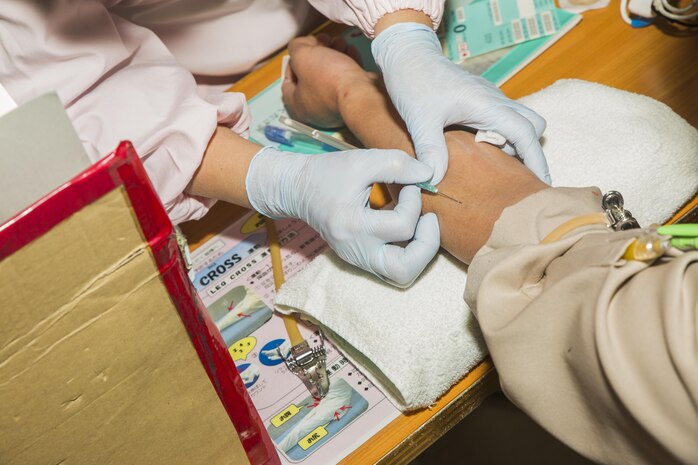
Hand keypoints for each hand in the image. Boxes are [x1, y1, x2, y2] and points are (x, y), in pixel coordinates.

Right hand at [245, 146, 439, 286]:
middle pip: (405, 271)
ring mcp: (357, 259)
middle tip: (430, 219)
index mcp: (352, 226)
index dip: (415, 201)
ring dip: (420, 252)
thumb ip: (397, 165)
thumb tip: (428, 175)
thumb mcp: (362, 160)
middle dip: (428, 244)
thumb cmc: (327, 173)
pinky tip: (406, 226)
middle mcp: (355, 251)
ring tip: (422, 225)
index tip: (410, 183)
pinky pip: (393, 266)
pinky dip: (408, 250)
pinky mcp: (360, 259)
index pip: (402, 227)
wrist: (297, 189)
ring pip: (401, 275)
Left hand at [282, 35, 372, 127]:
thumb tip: (305, 45)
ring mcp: (336, 106)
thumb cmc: (328, 79)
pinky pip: (346, 79)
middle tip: (324, 40)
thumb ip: (297, 46)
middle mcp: (315, 109)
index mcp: (297, 105)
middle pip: (311, 75)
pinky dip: (348, 62)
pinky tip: (350, 50)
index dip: (294, 59)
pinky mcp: (353, 100)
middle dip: (318, 53)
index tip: (303, 47)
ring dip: (335, 54)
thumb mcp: (302, 56)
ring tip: (340, 42)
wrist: (361, 94)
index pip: (288, 80)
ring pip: (330, 74)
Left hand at [372, 23, 549, 184]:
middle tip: (509, 174)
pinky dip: (500, 136)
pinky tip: (480, 150)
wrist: (407, 54)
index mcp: (486, 104)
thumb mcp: (419, 119)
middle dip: (528, 151)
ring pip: (518, 121)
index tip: (540, 183)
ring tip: (492, 166)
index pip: (524, 133)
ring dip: (512, 144)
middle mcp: (493, 100)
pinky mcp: (479, 99)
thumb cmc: (414, 81)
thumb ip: (431, 150)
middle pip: (532, 126)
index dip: (535, 160)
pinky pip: (502, 119)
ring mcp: (488, 98)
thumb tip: (434, 179)